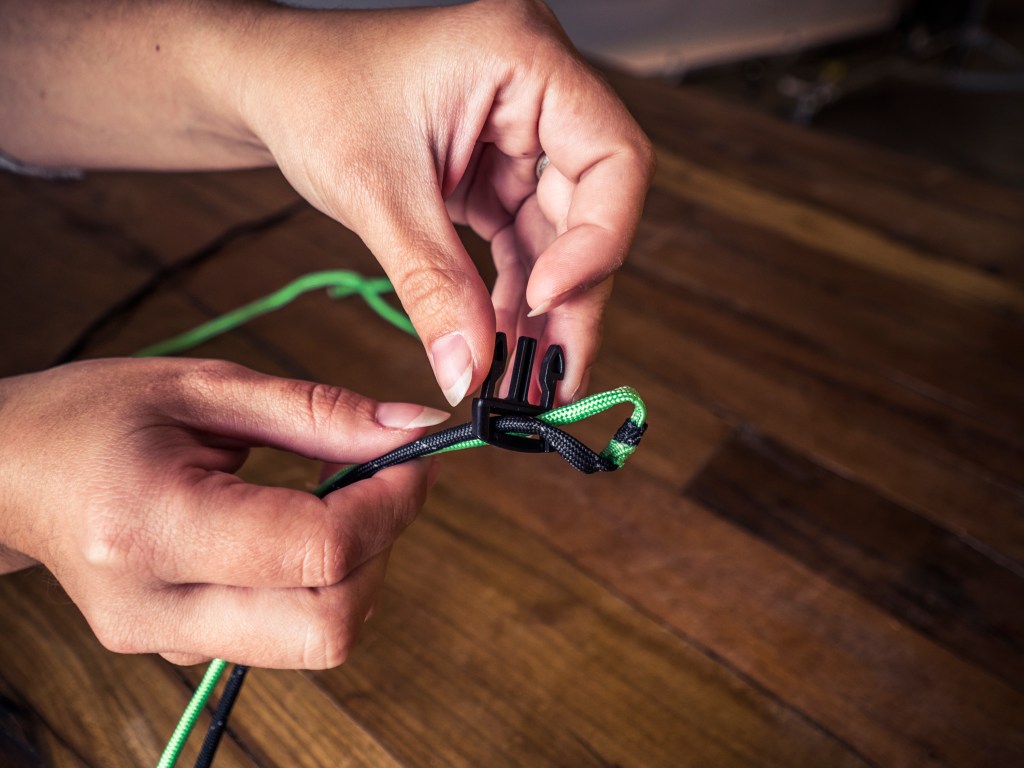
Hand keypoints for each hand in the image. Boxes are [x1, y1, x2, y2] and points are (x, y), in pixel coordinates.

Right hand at [0, 359, 443, 667]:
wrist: (8, 473)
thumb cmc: (93, 416)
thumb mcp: (204, 388)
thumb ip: (317, 412)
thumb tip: (415, 428)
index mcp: (154, 527)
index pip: (317, 550)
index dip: (392, 504)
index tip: (415, 457)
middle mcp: (157, 607)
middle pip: (330, 626)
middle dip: (385, 550)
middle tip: (385, 481)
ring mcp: (165, 641)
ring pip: (317, 640)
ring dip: (357, 569)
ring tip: (336, 496)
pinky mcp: (179, 649)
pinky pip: (287, 633)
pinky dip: (320, 583)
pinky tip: (297, 527)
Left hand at [244, 0, 654, 404]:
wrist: (271, 86)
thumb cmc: (313, 94)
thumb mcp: (376, 190)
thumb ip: (432, 284)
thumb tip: (471, 373)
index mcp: (525, 58)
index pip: (613, 158)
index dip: (596, 240)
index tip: (545, 302)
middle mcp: (538, 93)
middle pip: (593, 208)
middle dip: (571, 298)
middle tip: (554, 376)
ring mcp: (522, 134)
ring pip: (561, 237)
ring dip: (545, 312)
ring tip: (527, 379)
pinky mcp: (498, 171)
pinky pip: (523, 243)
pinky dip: (513, 298)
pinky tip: (501, 345)